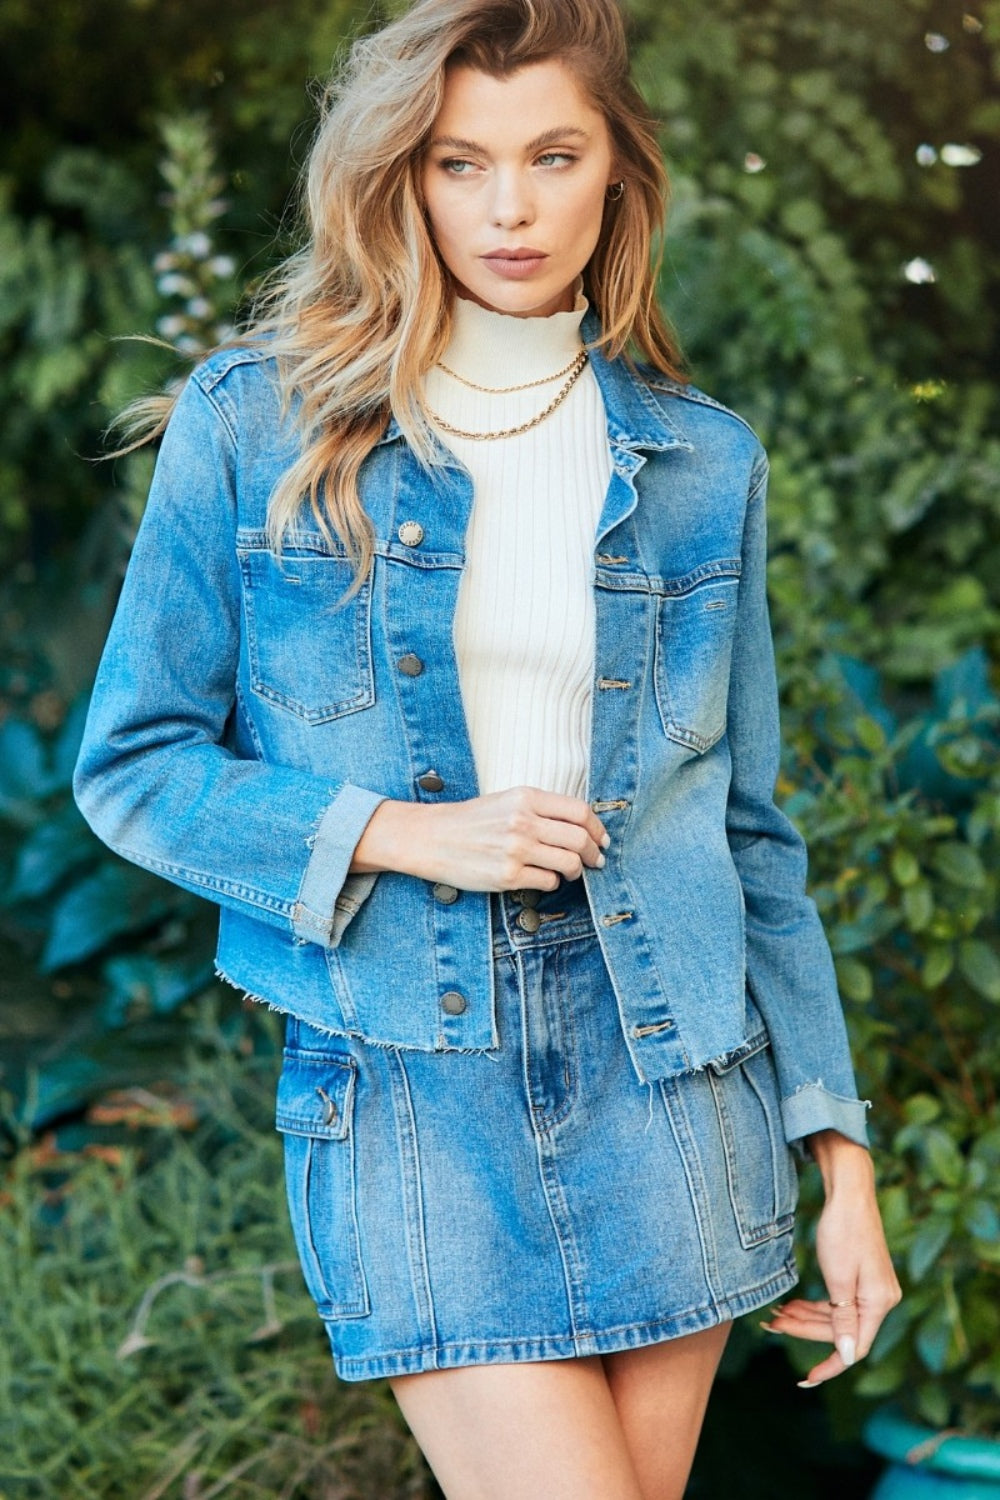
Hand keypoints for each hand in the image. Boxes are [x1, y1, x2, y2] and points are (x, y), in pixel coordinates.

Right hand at [350, 786, 610, 889]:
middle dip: (594, 853)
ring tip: (571, 872)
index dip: (597, 827)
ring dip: (575, 870)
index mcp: (526, 797)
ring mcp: (516, 849)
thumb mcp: (506, 800)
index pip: (579, 811)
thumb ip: (541, 808)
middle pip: (579, 838)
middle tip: (596, 860)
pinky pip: (548, 882)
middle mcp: (523, 821)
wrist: (431, 838)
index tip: (601, 839)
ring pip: (569, 863)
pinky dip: (552, 882)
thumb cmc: (470, 820)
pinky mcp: (507, 876)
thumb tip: (580, 825)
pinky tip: (543, 879)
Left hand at [760, 1141, 901, 1387]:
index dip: (829, 1366)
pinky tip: (793, 1304)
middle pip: (841, 1332)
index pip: (853, 1348)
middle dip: (805, 1331)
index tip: (806, 1379)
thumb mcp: (838, 1277)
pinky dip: (815, 1306)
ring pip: (836, 1317)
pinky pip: (837, 1303)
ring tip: (777, 1315)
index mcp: (878, 1303)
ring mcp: (870, 1289)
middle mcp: (880, 1300)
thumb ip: (843, 1318)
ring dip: (807, 1318)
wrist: (848, 1192)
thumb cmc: (843, 1230)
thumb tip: (848, 1357)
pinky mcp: (861, 1279)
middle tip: (772, 1323)